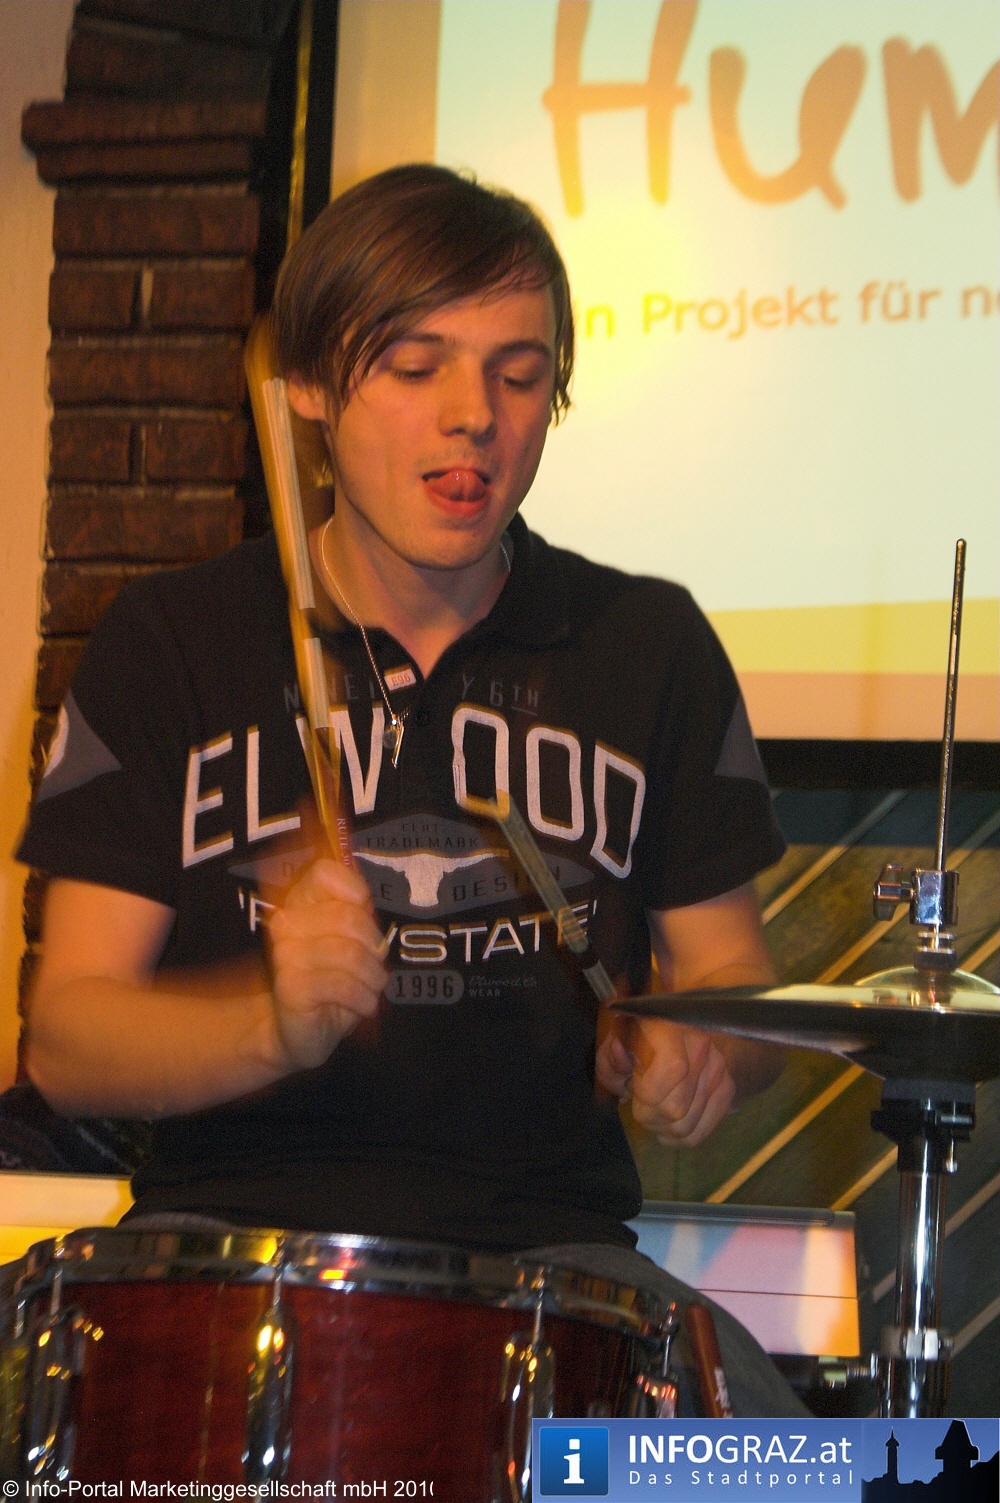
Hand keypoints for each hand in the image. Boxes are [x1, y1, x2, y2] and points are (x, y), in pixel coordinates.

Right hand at [266, 858, 387, 1072]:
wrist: (298, 1031)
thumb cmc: (331, 982)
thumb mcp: (349, 943)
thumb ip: (357, 914)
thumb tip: (366, 899)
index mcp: (299, 903)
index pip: (324, 873)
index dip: (354, 889)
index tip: (365, 913)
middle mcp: (286, 923)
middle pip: (349, 917)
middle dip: (374, 946)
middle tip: (376, 965)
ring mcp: (285, 954)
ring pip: (350, 953)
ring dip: (373, 977)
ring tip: (372, 988)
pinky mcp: (291, 986)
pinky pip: (343, 985)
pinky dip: (364, 999)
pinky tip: (363, 1006)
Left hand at [596, 1018, 735, 1146]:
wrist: (665, 1034)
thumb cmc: (632, 1039)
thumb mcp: (612, 1045)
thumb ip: (611, 1058)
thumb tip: (623, 1058)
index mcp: (671, 1027)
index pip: (673, 1070)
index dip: (648, 1092)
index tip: (634, 1089)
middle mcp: (701, 1046)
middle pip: (676, 1108)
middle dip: (647, 1115)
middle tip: (640, 1103)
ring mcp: (718, 1068)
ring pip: (686, 1126)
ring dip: (660, 1128)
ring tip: (652, 1112)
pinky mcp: (726, 1088)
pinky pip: (701, 1132)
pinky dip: (678, 1138)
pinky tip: (666, 1125)